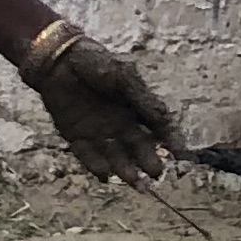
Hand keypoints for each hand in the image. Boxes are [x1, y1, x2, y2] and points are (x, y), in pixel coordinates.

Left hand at [19, 23, 178, 180]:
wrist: (59, 60)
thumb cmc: (96, 63)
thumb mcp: (123, 76)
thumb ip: (142, 97)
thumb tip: (164, 120)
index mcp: (137, 108)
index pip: (159, 129)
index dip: (172, 141)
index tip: (181, 155)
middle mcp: (121, 125)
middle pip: (139, 148)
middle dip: (149, 162)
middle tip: (156, 172)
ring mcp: (99, 133)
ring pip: (116, 157)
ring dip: (125, 170)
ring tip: (134, 180)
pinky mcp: (76, 138)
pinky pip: (88, 156)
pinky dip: (96, 166)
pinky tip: (105, 174)